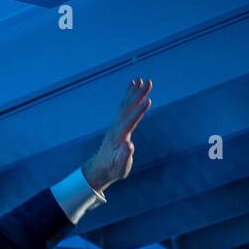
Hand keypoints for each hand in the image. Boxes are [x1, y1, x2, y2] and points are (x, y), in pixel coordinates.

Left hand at [82, 78, 151, 193]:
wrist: (100, 167)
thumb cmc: (112, 169)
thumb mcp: (119, 167)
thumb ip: (124, 156)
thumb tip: (129, 145)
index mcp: (118, 137)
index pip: (130, 121)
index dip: (139, 111)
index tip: (148, 100)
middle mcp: (116, 127)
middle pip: (128, 108)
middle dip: (138, 95)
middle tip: (148, 82)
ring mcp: (116, 124)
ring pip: (125, 105)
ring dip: (134, 92)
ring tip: (141, 79)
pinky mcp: (118, 124)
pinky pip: (123, 107)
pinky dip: (128, 96)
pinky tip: (133, 87)